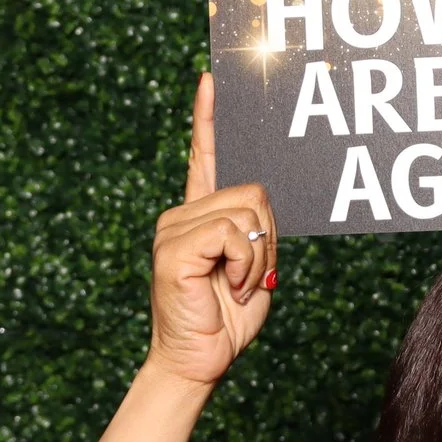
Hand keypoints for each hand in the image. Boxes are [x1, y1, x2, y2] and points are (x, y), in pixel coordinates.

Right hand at [146, 73, 278, 387]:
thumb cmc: (227, 318)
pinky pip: (233, 232)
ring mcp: (173, 229)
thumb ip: (255, 228)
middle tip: (249, 276)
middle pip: (253, 190)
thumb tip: (262, 200)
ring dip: (258, 256)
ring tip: (236, 284)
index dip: (209, 118)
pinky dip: (244, 264)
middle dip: (269, 237)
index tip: (212, 80)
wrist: (200, 361)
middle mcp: (181, 214)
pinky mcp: (173, 247)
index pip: (204, 156)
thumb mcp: (253, 265)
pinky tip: (227, 286)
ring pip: (248, 210)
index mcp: (199, 215)